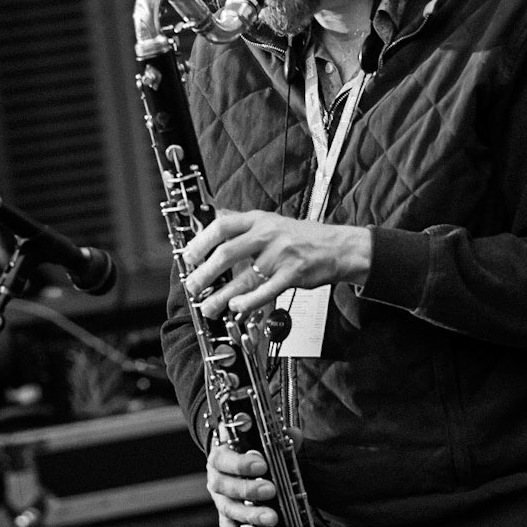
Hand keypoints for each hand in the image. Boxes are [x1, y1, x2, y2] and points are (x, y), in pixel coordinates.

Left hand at [181, 208, 371, 320]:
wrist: (338, 247)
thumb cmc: (303, 237)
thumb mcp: (271, 221)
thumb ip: (243, 224)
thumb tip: (212, 218)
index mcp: (259, 220)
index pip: (222, 225)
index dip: (201, 241)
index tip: (188, 256)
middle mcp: (268, 235)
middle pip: (227, 253)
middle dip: (205, 273)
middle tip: (193, 286)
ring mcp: (280, 255)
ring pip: (244, 278)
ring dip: (222, 296)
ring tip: (208, 307)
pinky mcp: (292, 274)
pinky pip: (266, 291)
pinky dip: (249, 302)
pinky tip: (237, 308)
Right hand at [206, 434, 276, 526]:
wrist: (230, 457)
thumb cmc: (247, 449)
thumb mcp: (259, 439)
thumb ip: (278, 437)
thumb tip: (294, 434)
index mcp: (221, 455)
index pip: (225, 459)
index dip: (242, 463)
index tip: (262, 464)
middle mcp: (216, 477)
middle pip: (226, 486)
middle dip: (249, 489)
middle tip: (271, 490)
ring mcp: (220, 498)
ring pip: (229, 508)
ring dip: (249, 514)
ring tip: (270, 518)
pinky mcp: (224, 514)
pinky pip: (226, 526)